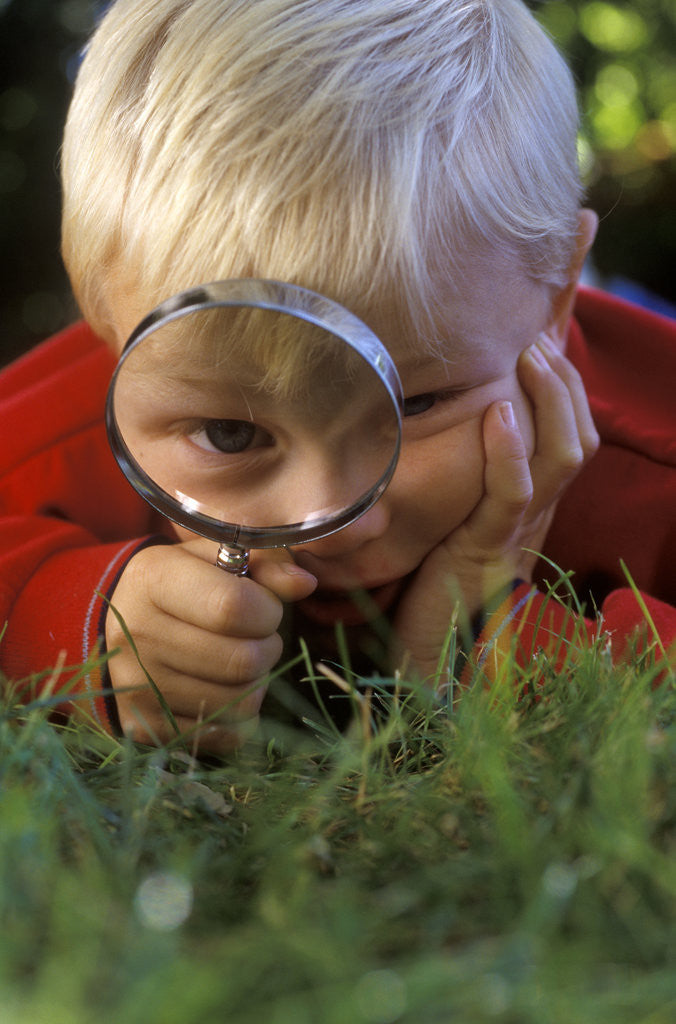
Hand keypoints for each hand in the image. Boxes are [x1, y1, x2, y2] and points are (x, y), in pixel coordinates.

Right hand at [105, 538, 316, 752]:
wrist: (122, 624)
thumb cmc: (184, 584)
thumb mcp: (218, 558)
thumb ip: (266, 564)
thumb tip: (305, 583)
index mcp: (153, 581)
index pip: (233, 608)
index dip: (267, 610)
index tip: (265, 607)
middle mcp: (136, 634)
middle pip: (241, 661)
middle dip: (268, 648)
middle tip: (258, 637)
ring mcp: (136, 687)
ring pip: (240, 702)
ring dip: (257, 681)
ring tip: (242, 659)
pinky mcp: (145, 726)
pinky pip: (226, 735)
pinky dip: (240, 713)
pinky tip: (226, 686)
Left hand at [393, 333, 598, 682]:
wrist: (425, 653)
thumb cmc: (427, 581)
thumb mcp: (450, 512)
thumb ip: (461, 475)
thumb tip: (442, 424)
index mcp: (530, 503)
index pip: (570, 437)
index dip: (564, 389)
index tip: (540, 344)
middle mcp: (535, 514)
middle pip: (578, 437)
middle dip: (562, 381)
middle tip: (537, 339)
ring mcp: (516, 532)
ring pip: (562, 457)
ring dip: (549, 400)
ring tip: (530, 357)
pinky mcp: (487, 549)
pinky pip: (512, 494)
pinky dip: (511, 452)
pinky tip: (502, 414)